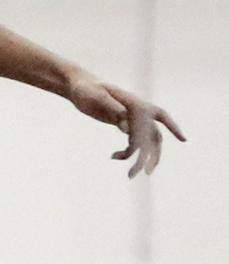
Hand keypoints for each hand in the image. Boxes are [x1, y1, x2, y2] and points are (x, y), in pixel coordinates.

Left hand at [66, 76, 184, 176]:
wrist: (79, 88)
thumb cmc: (88, 89)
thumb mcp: (97, 97)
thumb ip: (113, 110)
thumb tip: (126, 129)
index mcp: (136, 103)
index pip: (160, 115)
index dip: (173, 127)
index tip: (184, 140)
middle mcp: (139, 113)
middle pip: (152, 136)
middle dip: (150, 156)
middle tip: (143, 172)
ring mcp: (132, 120)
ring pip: (145, 143)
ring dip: (141, 159)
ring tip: (131, 175)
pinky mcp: (124, 126)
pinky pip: (133, 143)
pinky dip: (127, 153)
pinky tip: (113, 156)